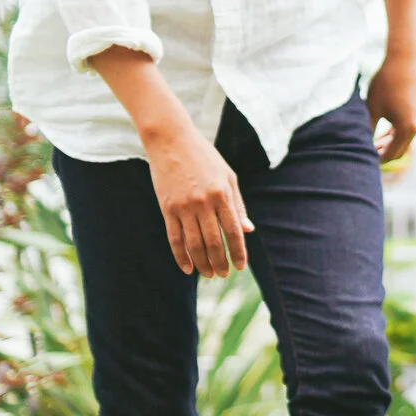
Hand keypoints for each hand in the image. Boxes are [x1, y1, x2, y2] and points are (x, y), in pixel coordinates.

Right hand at [143, 124, 253, 276]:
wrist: (171, 140)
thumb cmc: (204, 157)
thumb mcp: (227, 176)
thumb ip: (237, 205)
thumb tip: (248, 230)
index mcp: (222, 194)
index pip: (233, 231)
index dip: (238, 252)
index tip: (241, 267)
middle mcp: (203, 202)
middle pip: (214, 242)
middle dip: (221, 262)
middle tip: (224, 275)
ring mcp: (183, 206)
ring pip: (194, 244)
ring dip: (202, 263)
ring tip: (209, 274)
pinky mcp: (167, 207)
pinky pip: (174, 238)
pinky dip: (180, 256)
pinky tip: (187, 268)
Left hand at [368, 52, 415, 163]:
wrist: (402, 61)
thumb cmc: (385, 84)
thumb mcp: (372, 108)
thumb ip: (367, 129)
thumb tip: (359, 145)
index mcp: (406, 129)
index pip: (391, 154)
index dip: (376, 160)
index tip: (362, 161)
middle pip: (399, 151)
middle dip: (383, 155)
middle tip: (365, 156)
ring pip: (402, 142)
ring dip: (388, 146)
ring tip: (371, 146)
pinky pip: (405, 132)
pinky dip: (393, 136)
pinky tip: (380, 135)